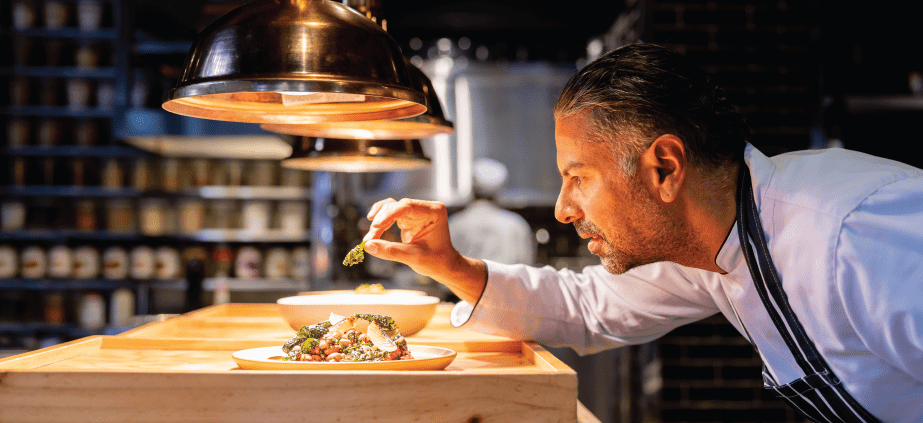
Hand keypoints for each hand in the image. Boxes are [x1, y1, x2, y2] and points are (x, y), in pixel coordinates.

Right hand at [363, 198, 486, 303]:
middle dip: (381, 221)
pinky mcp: (409, 218)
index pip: (407, 206)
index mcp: (434, 212)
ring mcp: (416, 212)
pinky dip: (381, 223)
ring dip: (378, 222)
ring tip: (369, 238)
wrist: (444, 266)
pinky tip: (373, 233)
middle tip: (369, 239)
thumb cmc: (436, 262)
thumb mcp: (414, 258)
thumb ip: (391, 251)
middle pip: (396, 206)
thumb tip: (368, 246)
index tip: (375, 225)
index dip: (388, 214)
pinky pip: (391, 215)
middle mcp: (425, 208)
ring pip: (391, 209)